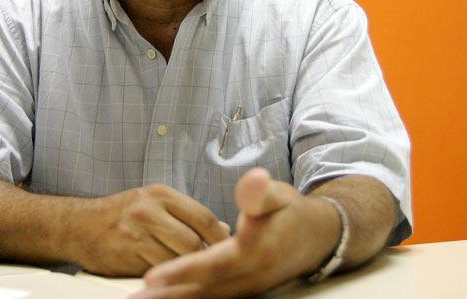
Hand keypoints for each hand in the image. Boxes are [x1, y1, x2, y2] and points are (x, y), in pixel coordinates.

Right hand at [81, 184, 229, 276]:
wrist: (77, 226)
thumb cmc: (121, 215)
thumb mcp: (153, 203)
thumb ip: (186, 214)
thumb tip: (223, 229)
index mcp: (160, 194)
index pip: (202, 216)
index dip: (220, 237)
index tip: (231, 250)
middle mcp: (148, 210)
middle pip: (192, 241)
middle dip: (206, 258)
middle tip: (215, 268)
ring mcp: (136, 233)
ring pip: (176, 259)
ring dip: (187, 269)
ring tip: (195, 274)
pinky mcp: (126, 255)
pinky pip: (157, 271)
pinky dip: (168, 277)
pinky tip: (172, 279)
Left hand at [132, 168, 340, 297]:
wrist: (315, 238)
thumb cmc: (291, 212)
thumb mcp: (278, 194)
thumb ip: (260, 192)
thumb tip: (251, 180)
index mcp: (253, 252)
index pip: (212, 265)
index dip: (181, 271)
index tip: (151, 278)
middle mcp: (248, 277)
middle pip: (202, 291)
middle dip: (167, 296)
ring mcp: (245, 289)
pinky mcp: (241, 291)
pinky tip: (165, 298)